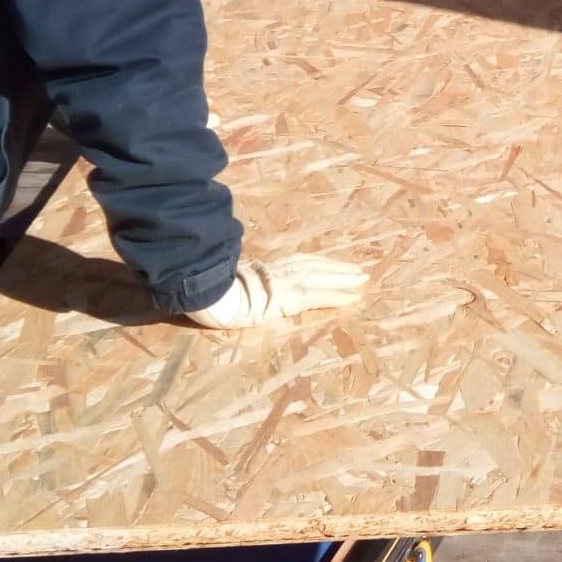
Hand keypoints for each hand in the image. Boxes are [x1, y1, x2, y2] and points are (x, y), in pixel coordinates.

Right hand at [186, 253, 367, 327]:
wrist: (199, 292)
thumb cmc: (205, 289)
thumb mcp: (223, 282)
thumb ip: (236, 280)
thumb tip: (234, 280)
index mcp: (262, 269)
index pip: (296, 262)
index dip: (317, 263)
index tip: (332, 264)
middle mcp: (275, 272)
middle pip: (312, 266)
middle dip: (336, 269)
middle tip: (359, 272)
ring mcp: (280, 284)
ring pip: (319, 278)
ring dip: (342, 279)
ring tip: (362, 280)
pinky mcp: (285, 298)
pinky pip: (316, 296)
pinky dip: (336, 296)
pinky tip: (353, 297)